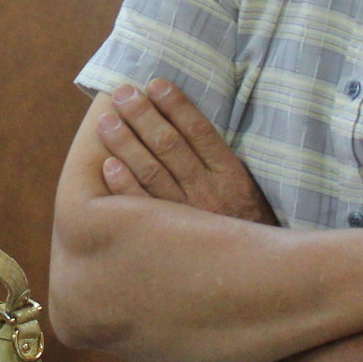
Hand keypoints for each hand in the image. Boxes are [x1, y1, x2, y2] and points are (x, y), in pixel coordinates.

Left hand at [94, 80, 274, 222]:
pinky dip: (125, 186)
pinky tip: (108, 165)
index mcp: (231, 176)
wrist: (256, 277)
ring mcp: (188, 217)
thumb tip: (186, 120)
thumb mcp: (246, 188)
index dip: (176, 105)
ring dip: (126, 143)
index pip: (200, 131)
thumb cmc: (244, 223)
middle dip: (143, 116)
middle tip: (122, 93)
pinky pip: (143, 209)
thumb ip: (218, 160)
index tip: (155, 83)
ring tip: (107, 121)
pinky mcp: (171, 239)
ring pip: (153, 173)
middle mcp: (210, 194)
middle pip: (170, 146)